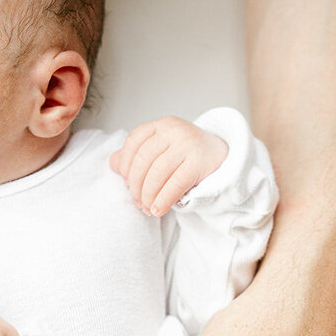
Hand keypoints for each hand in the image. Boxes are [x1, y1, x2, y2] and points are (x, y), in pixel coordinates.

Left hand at [109, 115, 227, 214]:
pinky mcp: (200, 161)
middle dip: (136, 185)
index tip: (126, 182)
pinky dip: (163, 200)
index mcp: (161, 125)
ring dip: (149, 196)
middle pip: (143, 160)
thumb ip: (136, 155)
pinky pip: (175, 184)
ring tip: (148, 208)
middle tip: (137, 201)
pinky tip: (159, 209)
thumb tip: (113, 163)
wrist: (222, 156)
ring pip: (157, 173)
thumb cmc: (187, 156)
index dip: (125, 164)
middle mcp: (174, 130)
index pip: (134, 141)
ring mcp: (188, 144)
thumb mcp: (162, 150)